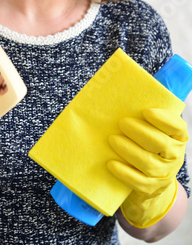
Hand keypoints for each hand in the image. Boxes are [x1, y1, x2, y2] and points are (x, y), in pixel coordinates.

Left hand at [107, 108, 188, 227]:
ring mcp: (165, 174)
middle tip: (122, 122)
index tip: (146, 111)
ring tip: (112, 139)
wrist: (150, 181)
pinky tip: (111, 163)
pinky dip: (124, 172)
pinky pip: (138, 182)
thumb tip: (123, 101)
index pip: (177, 127)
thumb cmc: (148, 144)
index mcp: (178, 137)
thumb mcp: (153, 131)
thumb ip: (145, 119)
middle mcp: (175, 155)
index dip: (163, 119)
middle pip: (160, 143)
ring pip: (148, 163)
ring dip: (128, 150)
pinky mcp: (152, 188)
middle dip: (140, 132)